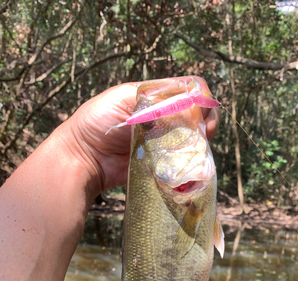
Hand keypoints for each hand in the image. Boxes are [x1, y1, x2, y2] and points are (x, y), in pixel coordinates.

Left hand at [61, 76, 220, 198]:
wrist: (83, 158)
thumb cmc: (97, 122)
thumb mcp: (124, 97)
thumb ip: (155, 96)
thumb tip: (189, 99)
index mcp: (155, 97)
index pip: (190, 90)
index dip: (201, 98)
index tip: (201, 110)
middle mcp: (164, 118)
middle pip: (198, 115)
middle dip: (206, 120)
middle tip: (204, 131)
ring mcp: (164, 142)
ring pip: (195, 139)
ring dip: (201, 141)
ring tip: (198, 146)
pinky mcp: (162, 164)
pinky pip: (183, 162)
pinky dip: (191, 161)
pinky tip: (190, 162)